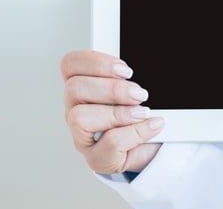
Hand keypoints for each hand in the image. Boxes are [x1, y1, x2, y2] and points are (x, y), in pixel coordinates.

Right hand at [61, 49, 163, 173]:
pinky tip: (151, 125)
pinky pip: (110, 143)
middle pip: (74, 89)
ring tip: (143, 112)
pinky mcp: (97, 159)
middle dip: (112, 89)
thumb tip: (132, 73)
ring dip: (118, 112)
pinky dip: (136, 132)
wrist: (153, 147)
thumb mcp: (132, 90)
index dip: (95, 63)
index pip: (70, 65)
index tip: (125, 70)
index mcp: (82, 88)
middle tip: (139, 94)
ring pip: (80, 117)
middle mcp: (75, 111)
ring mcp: (82, 137)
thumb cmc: (139, 114)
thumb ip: (126, 78)